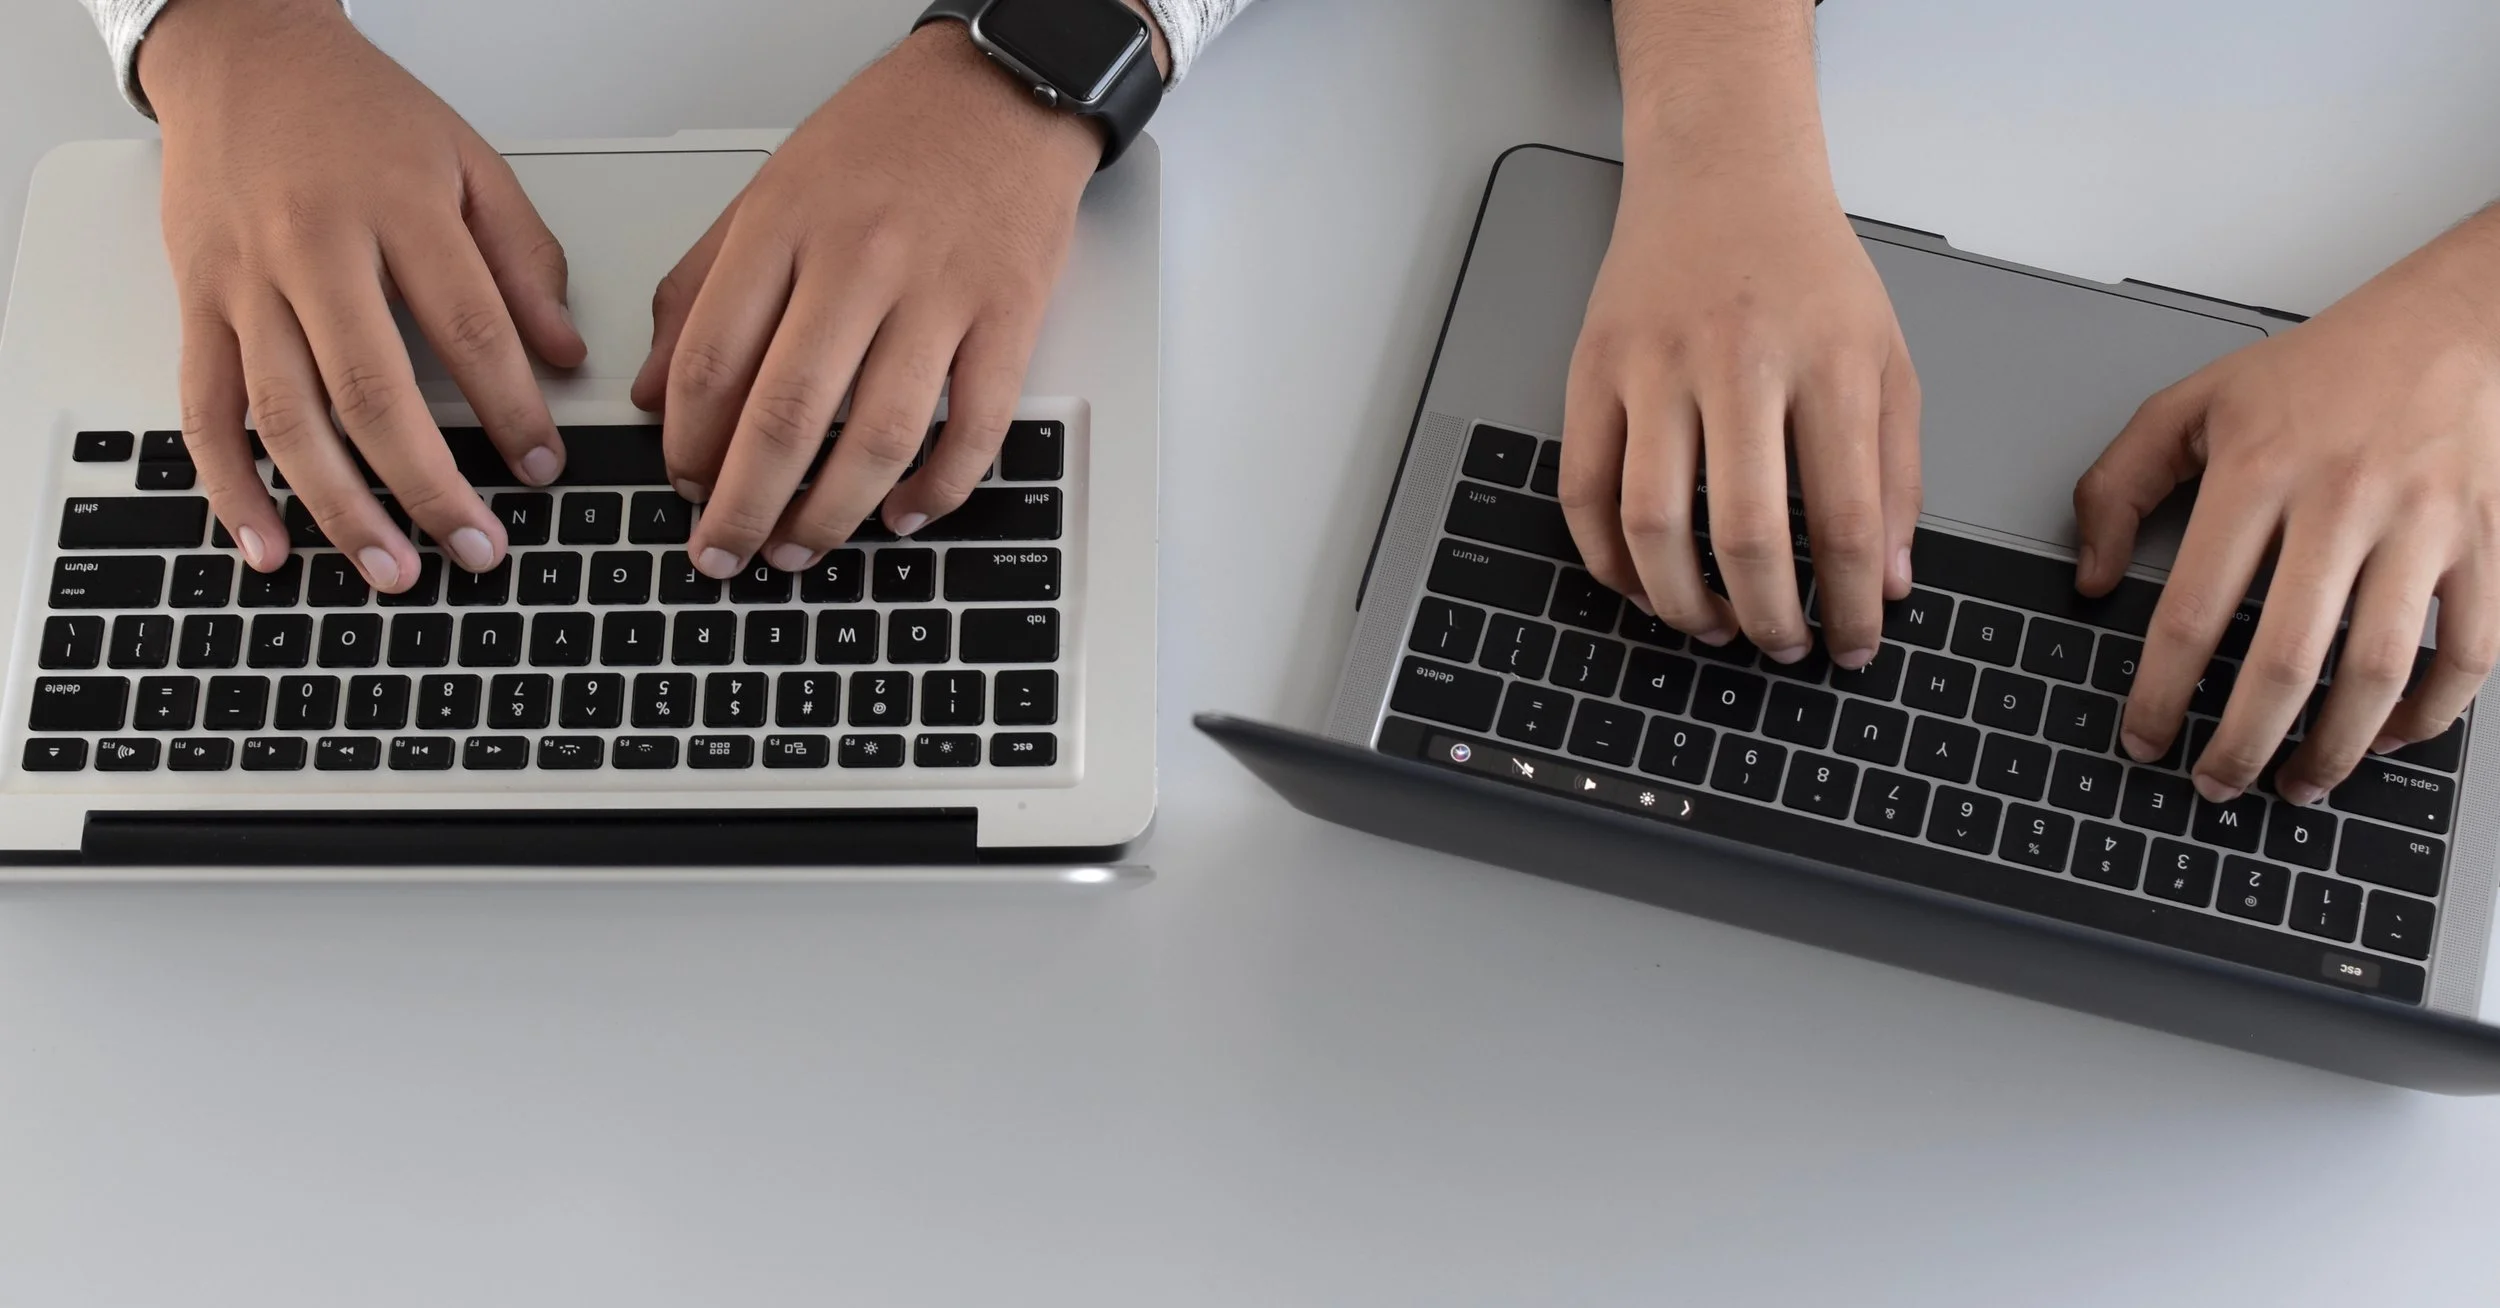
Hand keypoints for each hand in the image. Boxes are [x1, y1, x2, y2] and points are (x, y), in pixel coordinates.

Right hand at [142, 0, 584, 586]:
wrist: (244, 55)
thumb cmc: (360, 110)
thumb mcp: (468, 162)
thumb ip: (523, 260)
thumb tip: (565, 354)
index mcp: (396, 208)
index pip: (468, 328)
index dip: (513, 409)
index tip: (545, 467)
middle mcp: (313, 250)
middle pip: (375, 390)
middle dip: (430, 485)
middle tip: (477, 548)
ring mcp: (245, 284)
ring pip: (287, 416)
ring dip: (340, 507)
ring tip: (393, 570)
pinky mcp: (196, 306)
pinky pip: (205, 412)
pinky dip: (230, 489)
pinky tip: (267, 544)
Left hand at [634, 19, 1141, 577]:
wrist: (1001, 94)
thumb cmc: (884, 141)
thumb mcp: (766, 193)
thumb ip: (700, 289)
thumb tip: (652, 395)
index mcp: (785, 228)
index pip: (714, 360)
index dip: (689, 444)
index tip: (683, 487)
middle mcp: (860, 262)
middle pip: (786, 416)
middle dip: (744, 507)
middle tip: (724, 555)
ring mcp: (941, 295)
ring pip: (877, 437)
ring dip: (831, 515)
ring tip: (800, 550)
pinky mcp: (1010, 318)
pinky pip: (974, 428)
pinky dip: (936, 490)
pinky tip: (901, 515)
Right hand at [1560, 0, 1919, 669]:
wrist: (1721, 171)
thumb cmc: (1807, 272)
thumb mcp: (1886, 359)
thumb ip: (1896, 475)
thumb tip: (1887, 584)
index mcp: (1830, 364)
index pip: (1845, 521)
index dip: (1851, 607)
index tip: (1853, 646)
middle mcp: (1739, 363)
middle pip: (1746, 535)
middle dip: (1767, 619)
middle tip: (1780, 648)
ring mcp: (1655, 366)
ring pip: (1652, 524)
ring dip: (1682, 602)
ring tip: (1710, 628)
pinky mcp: (1592, 370)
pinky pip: (1583, 491)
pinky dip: (1607, 559)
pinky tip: (1643, 583)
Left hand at [2074, 219, 2499, 804]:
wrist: (2452, 322)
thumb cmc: (2319, 371)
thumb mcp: (2192, 406)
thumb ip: (2118, 486)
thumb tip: (2088, 577)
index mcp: (2257, 471)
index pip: (2192, 611)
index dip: (2159, 693)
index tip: (2144, 740)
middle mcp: (2341, 501)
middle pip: (2284, 659)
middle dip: (2243, 743)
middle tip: (2215, 785)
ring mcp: (2422, 525)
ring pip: (2378, 670)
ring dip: (2334, 748)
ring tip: (2297, 784)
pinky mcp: (2486, 542)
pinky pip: (2469, 652)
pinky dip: (2430, 711)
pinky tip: (2389, 737)